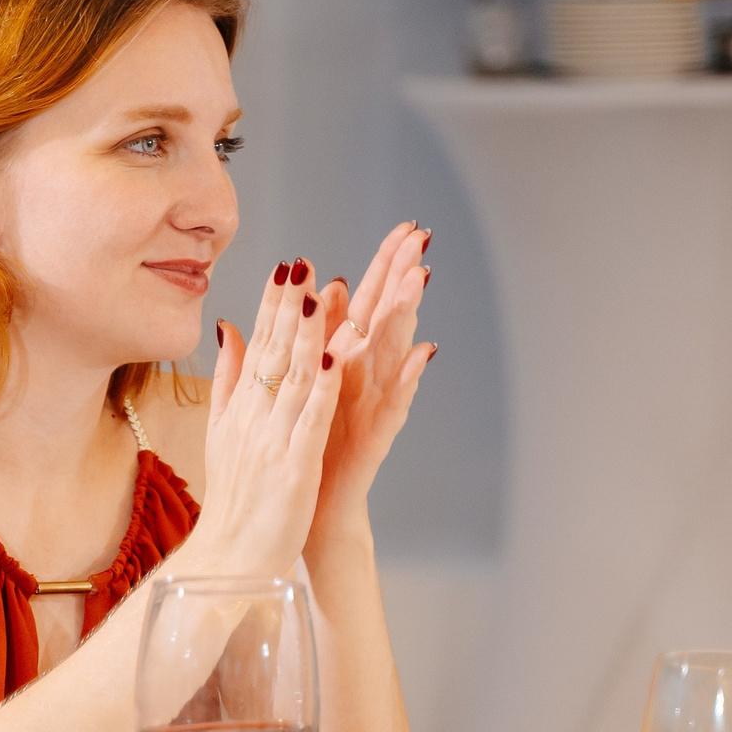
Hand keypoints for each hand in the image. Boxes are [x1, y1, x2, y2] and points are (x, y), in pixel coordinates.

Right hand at [180, 261, 347, 579]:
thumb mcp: (223, 431)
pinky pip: (311, 416)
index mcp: (241, 408)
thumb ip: (228, 379)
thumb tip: (229, 327)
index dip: (273, 305)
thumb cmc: (233, 500)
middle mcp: (253, 416)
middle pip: (274, 352)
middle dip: (290, 305)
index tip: (286, 267)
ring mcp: (273, 438)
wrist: (228, 557)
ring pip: (295, 375)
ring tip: (320, 292)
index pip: (258, 345)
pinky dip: (323, 384)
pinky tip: (336, 354)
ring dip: (311, 332)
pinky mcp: (294, 464)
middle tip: (302, 263)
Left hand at [309, 225, 435, 528]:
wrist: (313, 507)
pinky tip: (421, 355)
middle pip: (390, 316)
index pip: (371, 301)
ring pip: (395, 351)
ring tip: (419, 280)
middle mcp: (368, 376)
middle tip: (422, 237)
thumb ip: (316, 337)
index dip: (387, 264)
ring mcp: (376, 403)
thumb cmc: (312, 444)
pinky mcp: (377, 435)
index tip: (405, 225)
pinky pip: (395, 403)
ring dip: (407, 316)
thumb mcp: (309, 382)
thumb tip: (326, 286)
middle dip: (404, 276)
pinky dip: (407, 379)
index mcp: (348, 360)